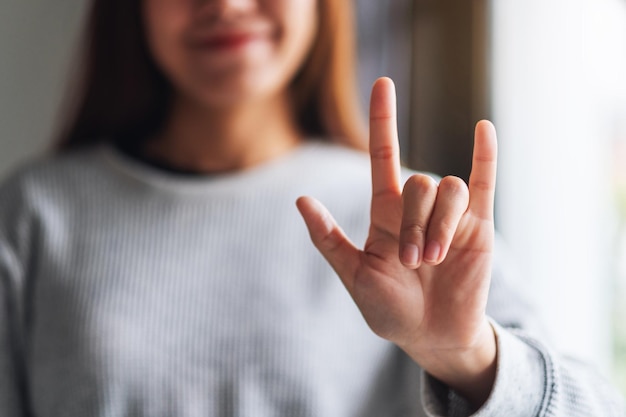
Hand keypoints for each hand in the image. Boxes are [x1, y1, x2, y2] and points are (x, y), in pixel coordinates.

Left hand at [296, 77, 497, 407]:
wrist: (431, 335)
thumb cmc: (390, 309)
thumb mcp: (354, 275)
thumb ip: (329, 239)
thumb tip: (300, 199)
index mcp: (386, 212)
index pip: (384, 153)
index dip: (384, 118)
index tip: (383, 83)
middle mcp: (418, 207)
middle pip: (418, 183)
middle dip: (414, 224)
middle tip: (412, 262)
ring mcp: (450, 214)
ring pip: (446, 188)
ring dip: (438, 225)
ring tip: (433, 260)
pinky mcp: (479, 225)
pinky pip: (482, 182)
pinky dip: (485, 157)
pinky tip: (483, 129)